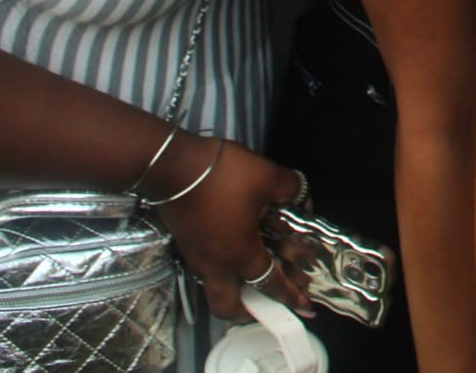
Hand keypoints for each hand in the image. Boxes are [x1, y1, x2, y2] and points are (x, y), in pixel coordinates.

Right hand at [152, 139, 315, 320]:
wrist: (172, 164)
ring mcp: (195, 254)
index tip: (303, 305)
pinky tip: (231, 245)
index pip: (270, 284)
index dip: (290, 295)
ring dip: (233, 287)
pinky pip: (204, 265)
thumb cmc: (220, 174)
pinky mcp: (184, 241)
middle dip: (247, 312)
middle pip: (227, 306)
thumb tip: (300, 197)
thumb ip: (292, 190)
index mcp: (240, 254)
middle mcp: (215, 263)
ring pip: (213, 286)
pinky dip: (220, 264)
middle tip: (263, 305)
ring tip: (249, 274)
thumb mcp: (268, 177)